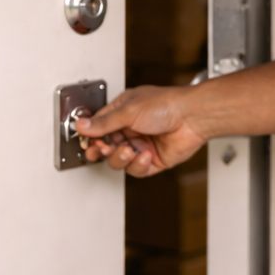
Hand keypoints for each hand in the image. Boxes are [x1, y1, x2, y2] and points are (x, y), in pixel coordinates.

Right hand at [77, 84, 207, 176]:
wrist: (193, 116)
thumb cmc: (167, 105)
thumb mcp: (129, 111)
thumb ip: (103, 122)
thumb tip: (81, 125)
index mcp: (122, 112)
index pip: (98, 128)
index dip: (91, 137)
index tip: (87, 143)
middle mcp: (131, 129)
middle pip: (106, 147)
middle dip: (103, 151)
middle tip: (102, 150)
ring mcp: (142, 144)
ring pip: (119, 161)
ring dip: (121, 158)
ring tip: (128, 150)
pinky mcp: (153, 160)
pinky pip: (137, 170)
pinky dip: (138, 165)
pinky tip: (146, 155)